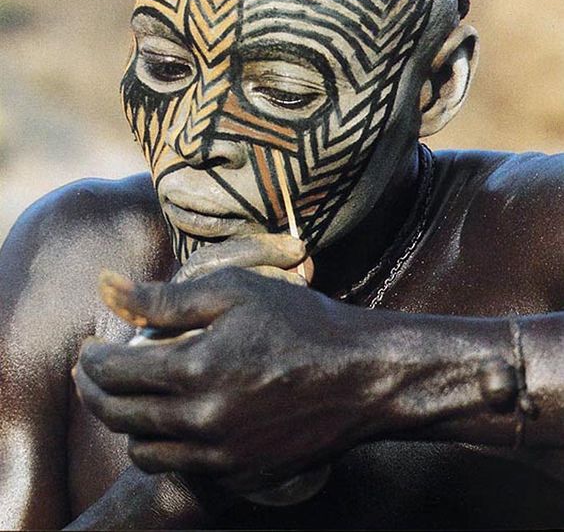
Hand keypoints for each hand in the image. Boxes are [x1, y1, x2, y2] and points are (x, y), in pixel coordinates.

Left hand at [73, 261, 379, 493]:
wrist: (362, 376)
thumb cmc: (301, 323)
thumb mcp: (235, 291)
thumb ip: (166, 297)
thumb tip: (109, 287)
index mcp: (193, 370)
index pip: (113, 373)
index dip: (92, 359)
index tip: (90, 347)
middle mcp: (200, 421)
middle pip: (118, 415)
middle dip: (94, 392)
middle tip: (93, 372)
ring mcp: (220, 456)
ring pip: (143, 451)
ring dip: (126, 424)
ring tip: (132, 397)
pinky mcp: (240, 477)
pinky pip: (182, 469)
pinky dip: (165, 447)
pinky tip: (176, 420)